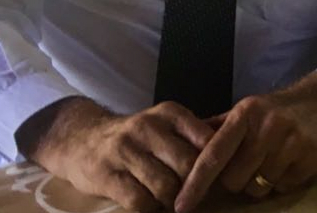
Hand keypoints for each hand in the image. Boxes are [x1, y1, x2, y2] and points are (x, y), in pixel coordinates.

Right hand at [17, 98, 214, 212]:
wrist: (80, 138)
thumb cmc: (135, 137)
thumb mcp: (165, 124)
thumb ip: (194, 135)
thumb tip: (236, 150)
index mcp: (170, 114)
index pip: (206, 141)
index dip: (214, 164)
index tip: (216, 178)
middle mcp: (148, 128)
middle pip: (187, 166)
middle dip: (194, 187)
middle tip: (194, 196)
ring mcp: (125, 151)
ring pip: (165, 187)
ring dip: (172, 202)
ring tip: (172, 203)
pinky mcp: (106, 175)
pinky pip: (139, 202)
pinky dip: (150, 210)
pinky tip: (149, 206)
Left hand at [174, 69, 316, 211]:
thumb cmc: (283, 108)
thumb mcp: (251, 109)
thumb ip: (219, 129)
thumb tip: (183, 147)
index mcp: (246, 114)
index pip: (213, 155)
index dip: (194, 183)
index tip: (180, 205)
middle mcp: (267, 127)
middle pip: (234, 180)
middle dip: (238, 179)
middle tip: (252, 164)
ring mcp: (292, 143)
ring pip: (259, 187)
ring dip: (262, 181)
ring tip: (274, 159)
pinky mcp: (312, 157)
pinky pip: (284, 187)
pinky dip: (284, 180)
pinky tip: (293, 161)